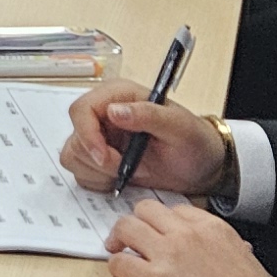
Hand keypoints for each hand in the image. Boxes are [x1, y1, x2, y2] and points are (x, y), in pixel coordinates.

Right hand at [59, 84, 227, 196]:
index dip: (87, 135)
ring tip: (130, 172)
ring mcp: (100, 136)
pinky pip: (81, 172)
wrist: (202, 167)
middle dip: (99, 160)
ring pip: (73, 156)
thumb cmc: (195, 142)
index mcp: (119, 96)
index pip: (81, 110)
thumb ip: (148, 115)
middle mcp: (104, 114)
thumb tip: (114, 111)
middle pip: (75, 138)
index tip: (106, 157)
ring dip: (99, 172)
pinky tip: (122, 178)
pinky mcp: (99, 157)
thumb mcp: (179, 128)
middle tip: (127, 168)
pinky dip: (99, 181)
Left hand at [104, 201, 276, 276]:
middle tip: (131, 237)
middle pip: (147, 210)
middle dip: (137, 222)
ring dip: (118, 238)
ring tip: (117, 250)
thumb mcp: (253, 266)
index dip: (163, 221)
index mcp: (215, 230)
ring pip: (127, 228)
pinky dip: (116, 267)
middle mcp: (189, 236)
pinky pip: (120, 263)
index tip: (158, 230)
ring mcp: (170, 256)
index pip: (177, 209)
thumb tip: (237, 251)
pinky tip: (122, 275)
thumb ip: (237, 252)